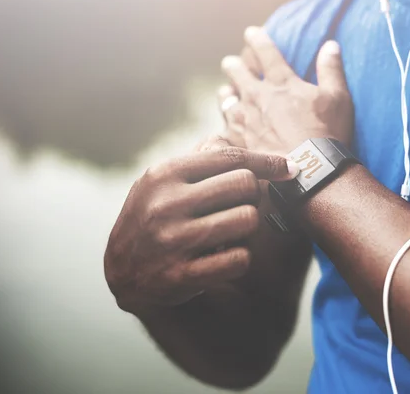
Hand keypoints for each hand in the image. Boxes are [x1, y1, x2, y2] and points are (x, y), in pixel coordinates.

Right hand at [104, 139, 298, 314]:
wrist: (121, 270)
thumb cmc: (152, 216)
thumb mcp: (162, 182)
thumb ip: (197, 160)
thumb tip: (232, 133)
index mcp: (165, 174)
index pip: (230, 157)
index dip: (267, 161)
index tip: (289, 167)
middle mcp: (167, 204)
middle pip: (245, 185)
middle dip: (252, 196)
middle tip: (240, 205)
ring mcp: (174, 241)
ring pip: (248, 220)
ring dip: (247, 228)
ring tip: (229, 231)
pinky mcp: (182, 275)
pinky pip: (240, 259)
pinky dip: (239, 258)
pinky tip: (222, 256)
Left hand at [218, 26, 353, 154]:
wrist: (309, 173)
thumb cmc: (327, 135)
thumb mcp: (338, 99)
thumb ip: (332, 69)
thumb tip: (331, 45)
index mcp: (282, 84)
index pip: (266, 52)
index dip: (257, 39)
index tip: (251, 33)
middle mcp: (258, 98)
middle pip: (237, 72)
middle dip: (234, 64)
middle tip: (231, 63)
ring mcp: (245, 121)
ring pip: (226, 99)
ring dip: (227, 93)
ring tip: (226, 93)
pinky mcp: (239, 143)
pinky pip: (223, 129)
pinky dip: (224, 125)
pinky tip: (224, 127)